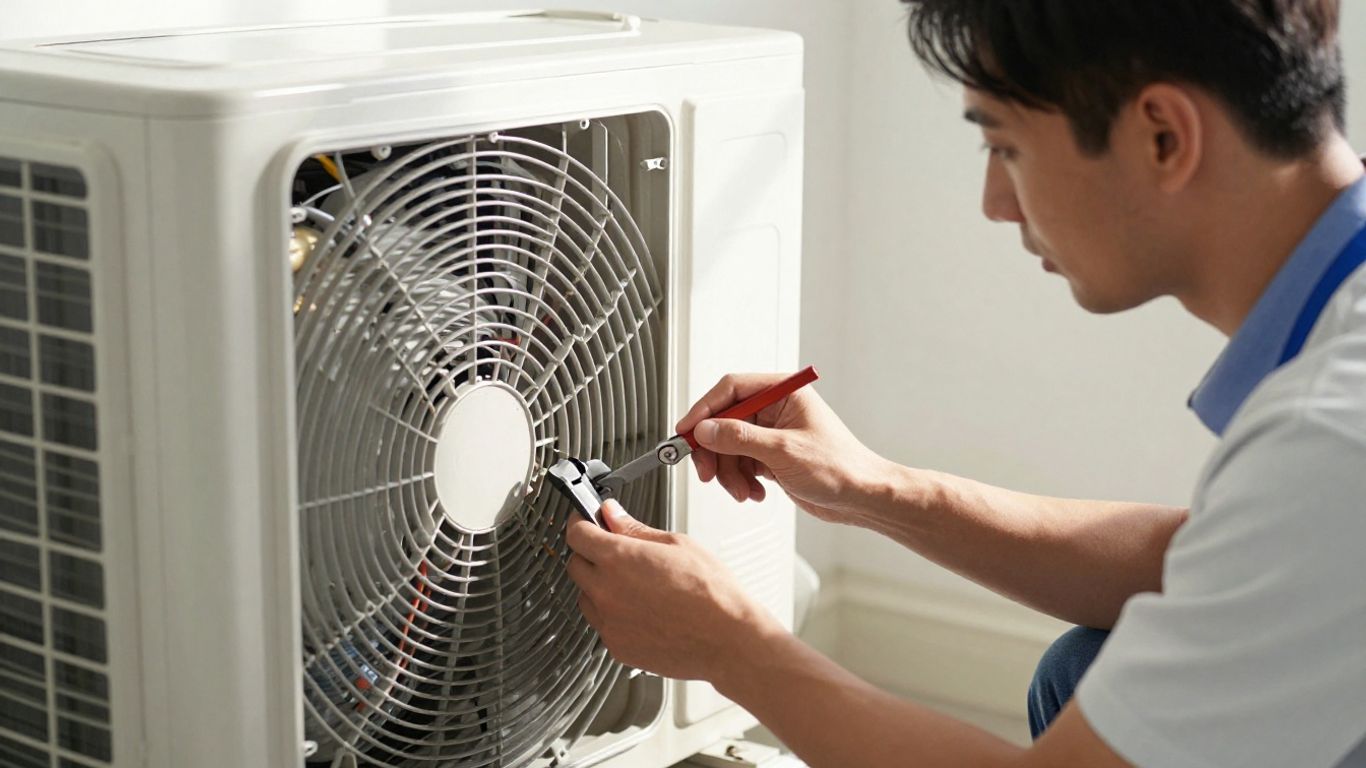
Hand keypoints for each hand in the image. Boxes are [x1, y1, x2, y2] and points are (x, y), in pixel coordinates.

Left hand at [564, 500, 782, 681]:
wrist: (727, 639)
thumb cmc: (711, 593)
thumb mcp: (676, 544)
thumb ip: (635, 529)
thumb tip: (612, 515)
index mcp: (618, 559)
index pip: (577, 534)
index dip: (581, 522)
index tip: (588, 521)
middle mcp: (606, 591)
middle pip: (575, 564)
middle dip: (590, 553)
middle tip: (615, 550)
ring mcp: (609, 623)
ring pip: (586, 596)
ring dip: (600, 585)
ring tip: (635, 585)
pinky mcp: (617, 647)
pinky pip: (602, 624)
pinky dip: (613, 614)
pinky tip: (641, 609)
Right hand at [676, 373, 888, 523]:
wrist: (862, 498)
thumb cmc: (840, 467)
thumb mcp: (783, 451)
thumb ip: (740, 437)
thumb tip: (706, 428)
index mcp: (784, 393)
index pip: (731, 389)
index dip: (705, 410)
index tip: (687, 431)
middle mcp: (776, 409)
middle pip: (725, 421)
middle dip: (715, 451)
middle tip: (707, 472)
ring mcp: (772, 434)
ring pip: (729, 447)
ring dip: (729, 473)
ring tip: (742, 491)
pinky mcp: (771, 456)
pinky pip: (740, 464)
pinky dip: (741, 481)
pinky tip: (755, 492)